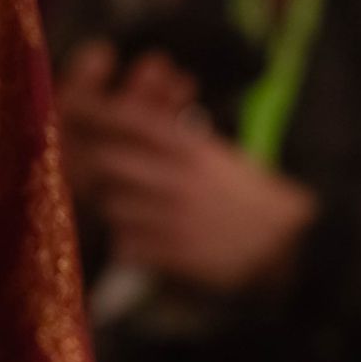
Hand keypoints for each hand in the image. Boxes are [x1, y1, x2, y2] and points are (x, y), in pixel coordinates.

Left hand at [85, 103, 317, 295]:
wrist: (289, 244)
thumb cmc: (249, 197)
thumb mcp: (215, 155)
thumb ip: (173, 137)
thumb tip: (128, 116)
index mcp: (192, 147)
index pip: (129, 119)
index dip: (94, 111)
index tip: (71, 108)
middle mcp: (178, 177)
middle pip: (107, 161)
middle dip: (94, 166)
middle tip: (93, 173)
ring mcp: (173, 216)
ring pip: (112, 205)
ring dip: (112, 207)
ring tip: (130, 210)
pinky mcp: (174, 254)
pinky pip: (127, 244)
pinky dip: (126, 242)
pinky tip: (142, 241)